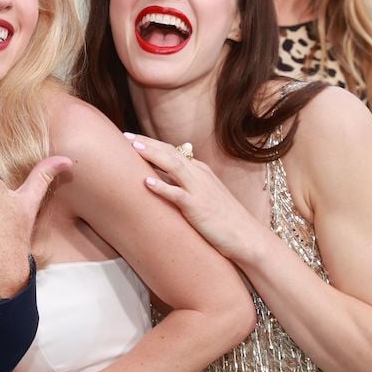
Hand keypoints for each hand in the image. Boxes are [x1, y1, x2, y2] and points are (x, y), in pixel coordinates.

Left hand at [127, 133, 261, 263]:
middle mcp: (199, 175)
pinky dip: (162, 187)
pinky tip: (146, 182)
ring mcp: (199, 190)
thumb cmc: (223, 219)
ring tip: (133, 148)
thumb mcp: (204, 196)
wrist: (247, 237)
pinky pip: (178, 194)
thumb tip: (161, 179)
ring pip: (173, 166)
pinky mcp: (198, 207)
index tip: (131, 137)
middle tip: (124, 135)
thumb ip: (185, 186)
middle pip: (170, 152)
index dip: (151, 143)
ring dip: (153, 155)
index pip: (172, 151)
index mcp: (200, 171)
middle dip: (147, 143)